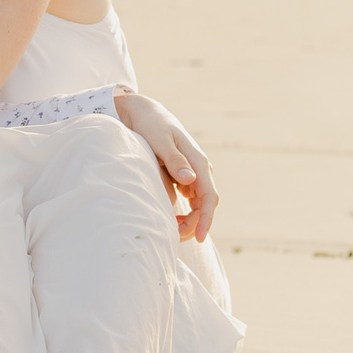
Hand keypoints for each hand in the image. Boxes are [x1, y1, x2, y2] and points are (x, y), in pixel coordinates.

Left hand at [113, 91, 219, 241]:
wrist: (144, 113)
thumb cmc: (151, 125)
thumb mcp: (159, 140)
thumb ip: (174, 160)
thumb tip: (189, 180)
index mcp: (198, 161)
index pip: (209, 196)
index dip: (206, 219)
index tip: (197, 237)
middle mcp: (199, 168)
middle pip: (205, 204)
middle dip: (195, 224)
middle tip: (176, 238)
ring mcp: (191, 173)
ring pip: (197, 204)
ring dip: (188, 219)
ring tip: (172, 231)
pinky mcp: (182, 176)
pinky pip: (187, 199)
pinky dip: (182, 211)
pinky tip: (170, 218)